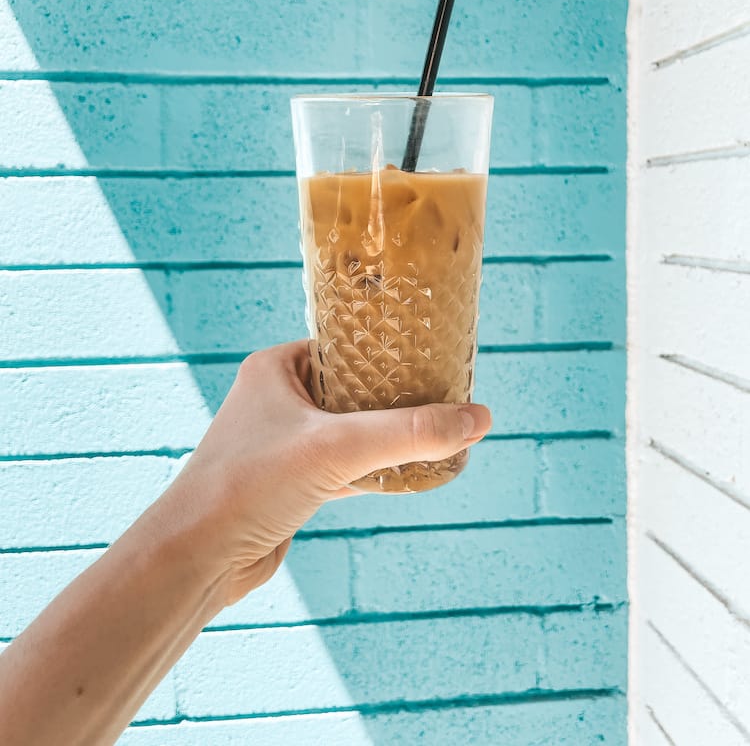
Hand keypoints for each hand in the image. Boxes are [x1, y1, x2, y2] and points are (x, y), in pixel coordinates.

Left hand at [171, 340, 491, 607]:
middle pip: (353, 389)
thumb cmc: (249, 485)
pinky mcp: (291, 484)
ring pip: (350, 431)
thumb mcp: (337, 448)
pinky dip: (375, 470)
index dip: (388, 350)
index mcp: (276, 368)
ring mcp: (284, 443)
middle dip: (396, 397)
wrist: (197, 558)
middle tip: (445, 395)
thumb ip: (409, 433)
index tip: (433, 355)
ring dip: (388, 436)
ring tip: (438, 430)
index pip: (344, 344)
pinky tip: (411, 473)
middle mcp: (278, 399)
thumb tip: (479, 418)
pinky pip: (344, 466)